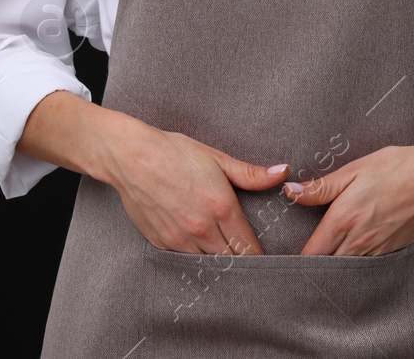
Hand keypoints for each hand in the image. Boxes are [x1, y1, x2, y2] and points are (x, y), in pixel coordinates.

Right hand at [102, 118, 289, 256]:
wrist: (130, 157)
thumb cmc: (174, 152)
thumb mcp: (216, 158)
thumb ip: (251, 173)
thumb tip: (283, 172)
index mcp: (221, 208)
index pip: (249, 247)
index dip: (259, 255)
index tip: (264, 255)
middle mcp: (202, 229)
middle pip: (231, 260)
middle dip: (240, 259)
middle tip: (245, 254)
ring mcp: (180, 239)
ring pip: (208, 262)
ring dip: (218, 259)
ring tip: (223, 251)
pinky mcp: (161, 243)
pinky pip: (185, 257)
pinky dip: (194, 254)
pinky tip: (197, 244)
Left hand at [285, 137, 413, 255]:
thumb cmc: (396, 167)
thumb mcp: (354, 170)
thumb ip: (321, 187)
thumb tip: (290, 192)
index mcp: (343, 220)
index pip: (311, 254)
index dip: (295, 259)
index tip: (284, 258)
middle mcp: (359, 241)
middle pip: (326, 267)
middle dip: (312, 266)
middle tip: (300, 261)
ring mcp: (378, 249)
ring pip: (347, 269)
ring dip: (334, 266)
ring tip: (323, 259)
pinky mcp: (392, 251)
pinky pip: (366, 265)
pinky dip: (355, 264)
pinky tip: (351, 252)